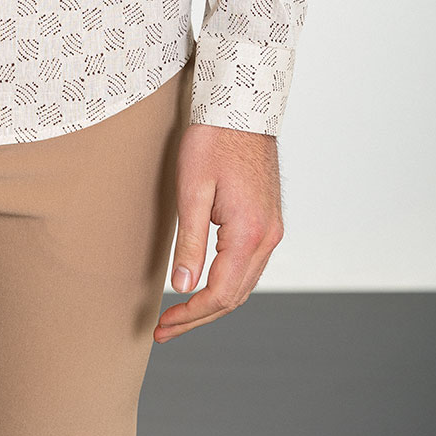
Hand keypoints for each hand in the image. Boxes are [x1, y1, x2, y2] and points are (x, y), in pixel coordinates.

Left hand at [153, 122, 284, 342]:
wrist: (240, 107)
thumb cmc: (212, 140)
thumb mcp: (192, 190)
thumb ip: (189, 241)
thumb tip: (184, 286)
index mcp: (249, 233)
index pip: (220, 293)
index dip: (190, 315)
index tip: (163, 324)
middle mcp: (268, 236)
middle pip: (235, 296)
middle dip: (199, 316)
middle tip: (165, 328)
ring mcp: (272, 229)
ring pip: (245, 283)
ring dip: (214, 303)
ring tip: (181, 313)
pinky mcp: (268, 219)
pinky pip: (250, 265)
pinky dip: (228, 282)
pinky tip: (206, 283)